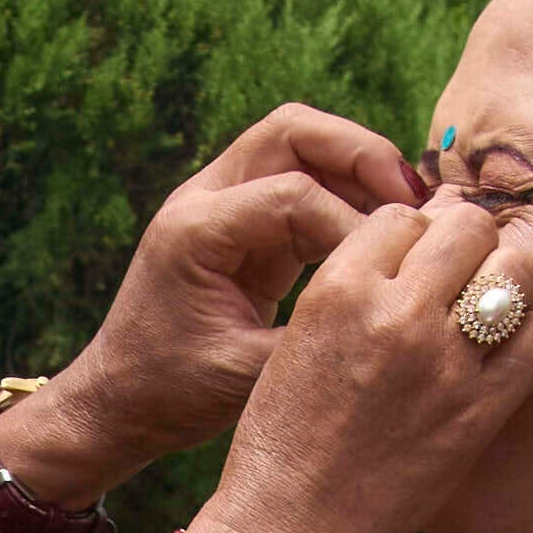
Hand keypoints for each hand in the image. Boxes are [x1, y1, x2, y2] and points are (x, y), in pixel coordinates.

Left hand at [0, 105, 427, 512]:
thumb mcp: (244, 378)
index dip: (354, 223)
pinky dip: (348, 201)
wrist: (119, 401)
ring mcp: (225, 205)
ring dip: (360, 172)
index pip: (292, 194)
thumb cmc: (169, 393)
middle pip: (293, 131)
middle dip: (361, 153)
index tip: (394, 265)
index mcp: (195, 230)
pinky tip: (384, 238)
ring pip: (302, 149)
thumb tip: (392, 323)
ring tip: (410, 217)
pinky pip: (305, 186)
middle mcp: (205, 199)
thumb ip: (312, 344)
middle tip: (413, 201)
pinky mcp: (246, 226)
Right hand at [182, 193, 532, 532]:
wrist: (289, 526)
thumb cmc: (285, 435)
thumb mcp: (300, 337)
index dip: (414, 236)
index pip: (404, 216)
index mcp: (338, 288)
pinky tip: (503, 355)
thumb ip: (356, 288)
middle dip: (467, 244)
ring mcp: (442, 362)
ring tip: (487, 311)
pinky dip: (528, 337)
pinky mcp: (477, 412)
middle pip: (469, 228)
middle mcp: (395, 313)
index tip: (415, 263)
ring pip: (514, 272)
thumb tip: (419, 244)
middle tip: (461, 276)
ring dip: (506, 282)